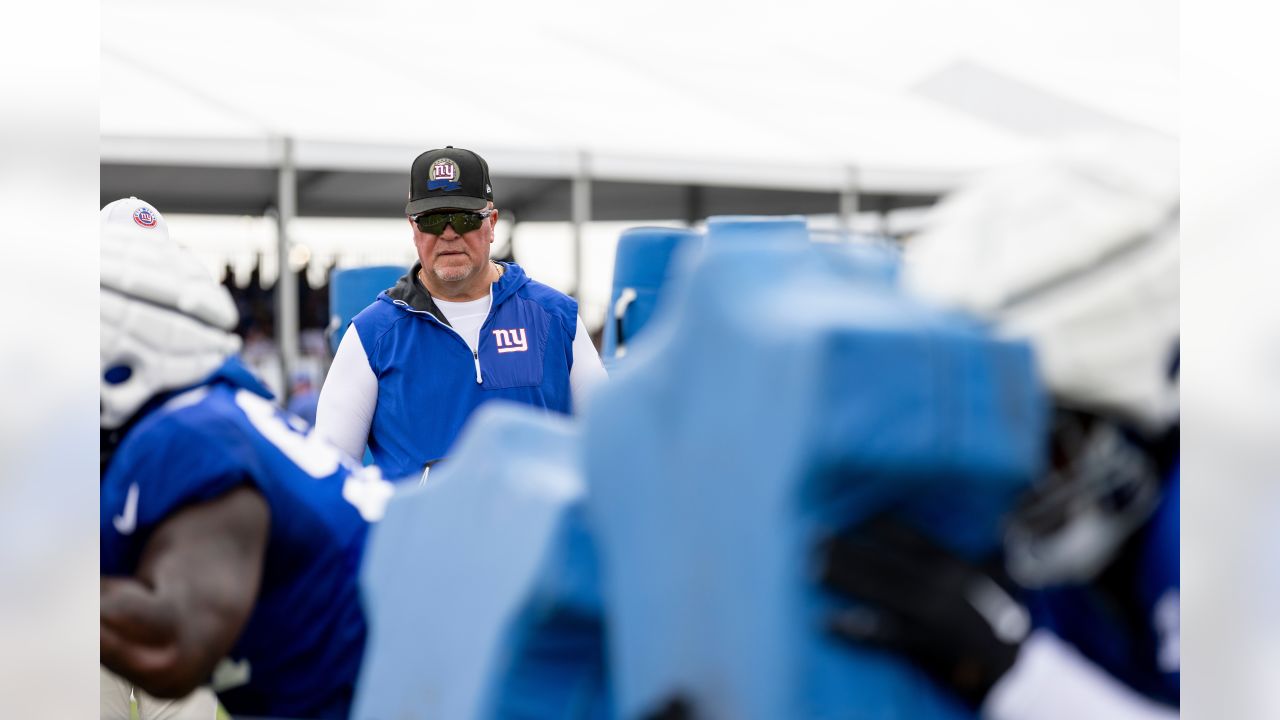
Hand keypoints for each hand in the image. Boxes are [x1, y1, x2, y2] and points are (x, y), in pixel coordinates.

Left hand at [817, 516, 1029, 706]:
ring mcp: (930, 615)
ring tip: (812, 569)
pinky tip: (827, 623)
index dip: (875, 522)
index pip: (907, 536)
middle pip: (883, 561)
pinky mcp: (922, 645)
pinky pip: (880, 635)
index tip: (847, 510)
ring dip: (842, 579)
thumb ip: (980, 554)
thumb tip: (988, 522)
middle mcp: (939, 585)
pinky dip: (854, 630)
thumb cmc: (1002, 625)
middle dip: (847, 548)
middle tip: (813, 536)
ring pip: (877, 591)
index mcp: (953, 566)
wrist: (1017, 673)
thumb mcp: (991, 581)